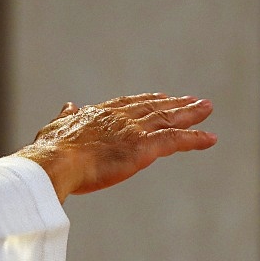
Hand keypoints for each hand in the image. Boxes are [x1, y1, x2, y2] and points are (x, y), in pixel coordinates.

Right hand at [16, 93, 216, 201]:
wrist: (54, 162)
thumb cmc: (49, 152)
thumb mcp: (54, 128)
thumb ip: (65, 117)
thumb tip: (69, 105)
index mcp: (98, 114)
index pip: (128, 104)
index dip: (146, 101)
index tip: (160, 98)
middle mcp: (120, 118)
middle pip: (154, 107)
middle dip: (175, 104)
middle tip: (193, 100)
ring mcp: (133, 131)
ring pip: (169, 119)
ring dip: (190, 114)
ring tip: (207, 108)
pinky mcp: (143, 148)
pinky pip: (176, 140)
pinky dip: (195, 138)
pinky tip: (210, 138)